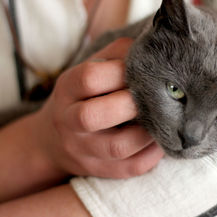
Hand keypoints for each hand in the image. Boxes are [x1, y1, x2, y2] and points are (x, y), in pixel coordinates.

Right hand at [33, 37, 163, 177]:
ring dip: (147, 131)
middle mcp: (68, 122)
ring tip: (163, 118)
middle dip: (131, 104)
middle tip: (154, 96)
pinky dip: (153, 154)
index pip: (89, 78)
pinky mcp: (98, 170)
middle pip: (93, 116)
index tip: (142, 70)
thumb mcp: (88, 69)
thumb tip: (151, 47)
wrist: (54, 139)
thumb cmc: (82, 97)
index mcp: (66, 90)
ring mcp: (82, 150)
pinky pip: (130, 168)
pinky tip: (160, 140)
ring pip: (117, 147)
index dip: (121, 71)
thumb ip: (115, 55)